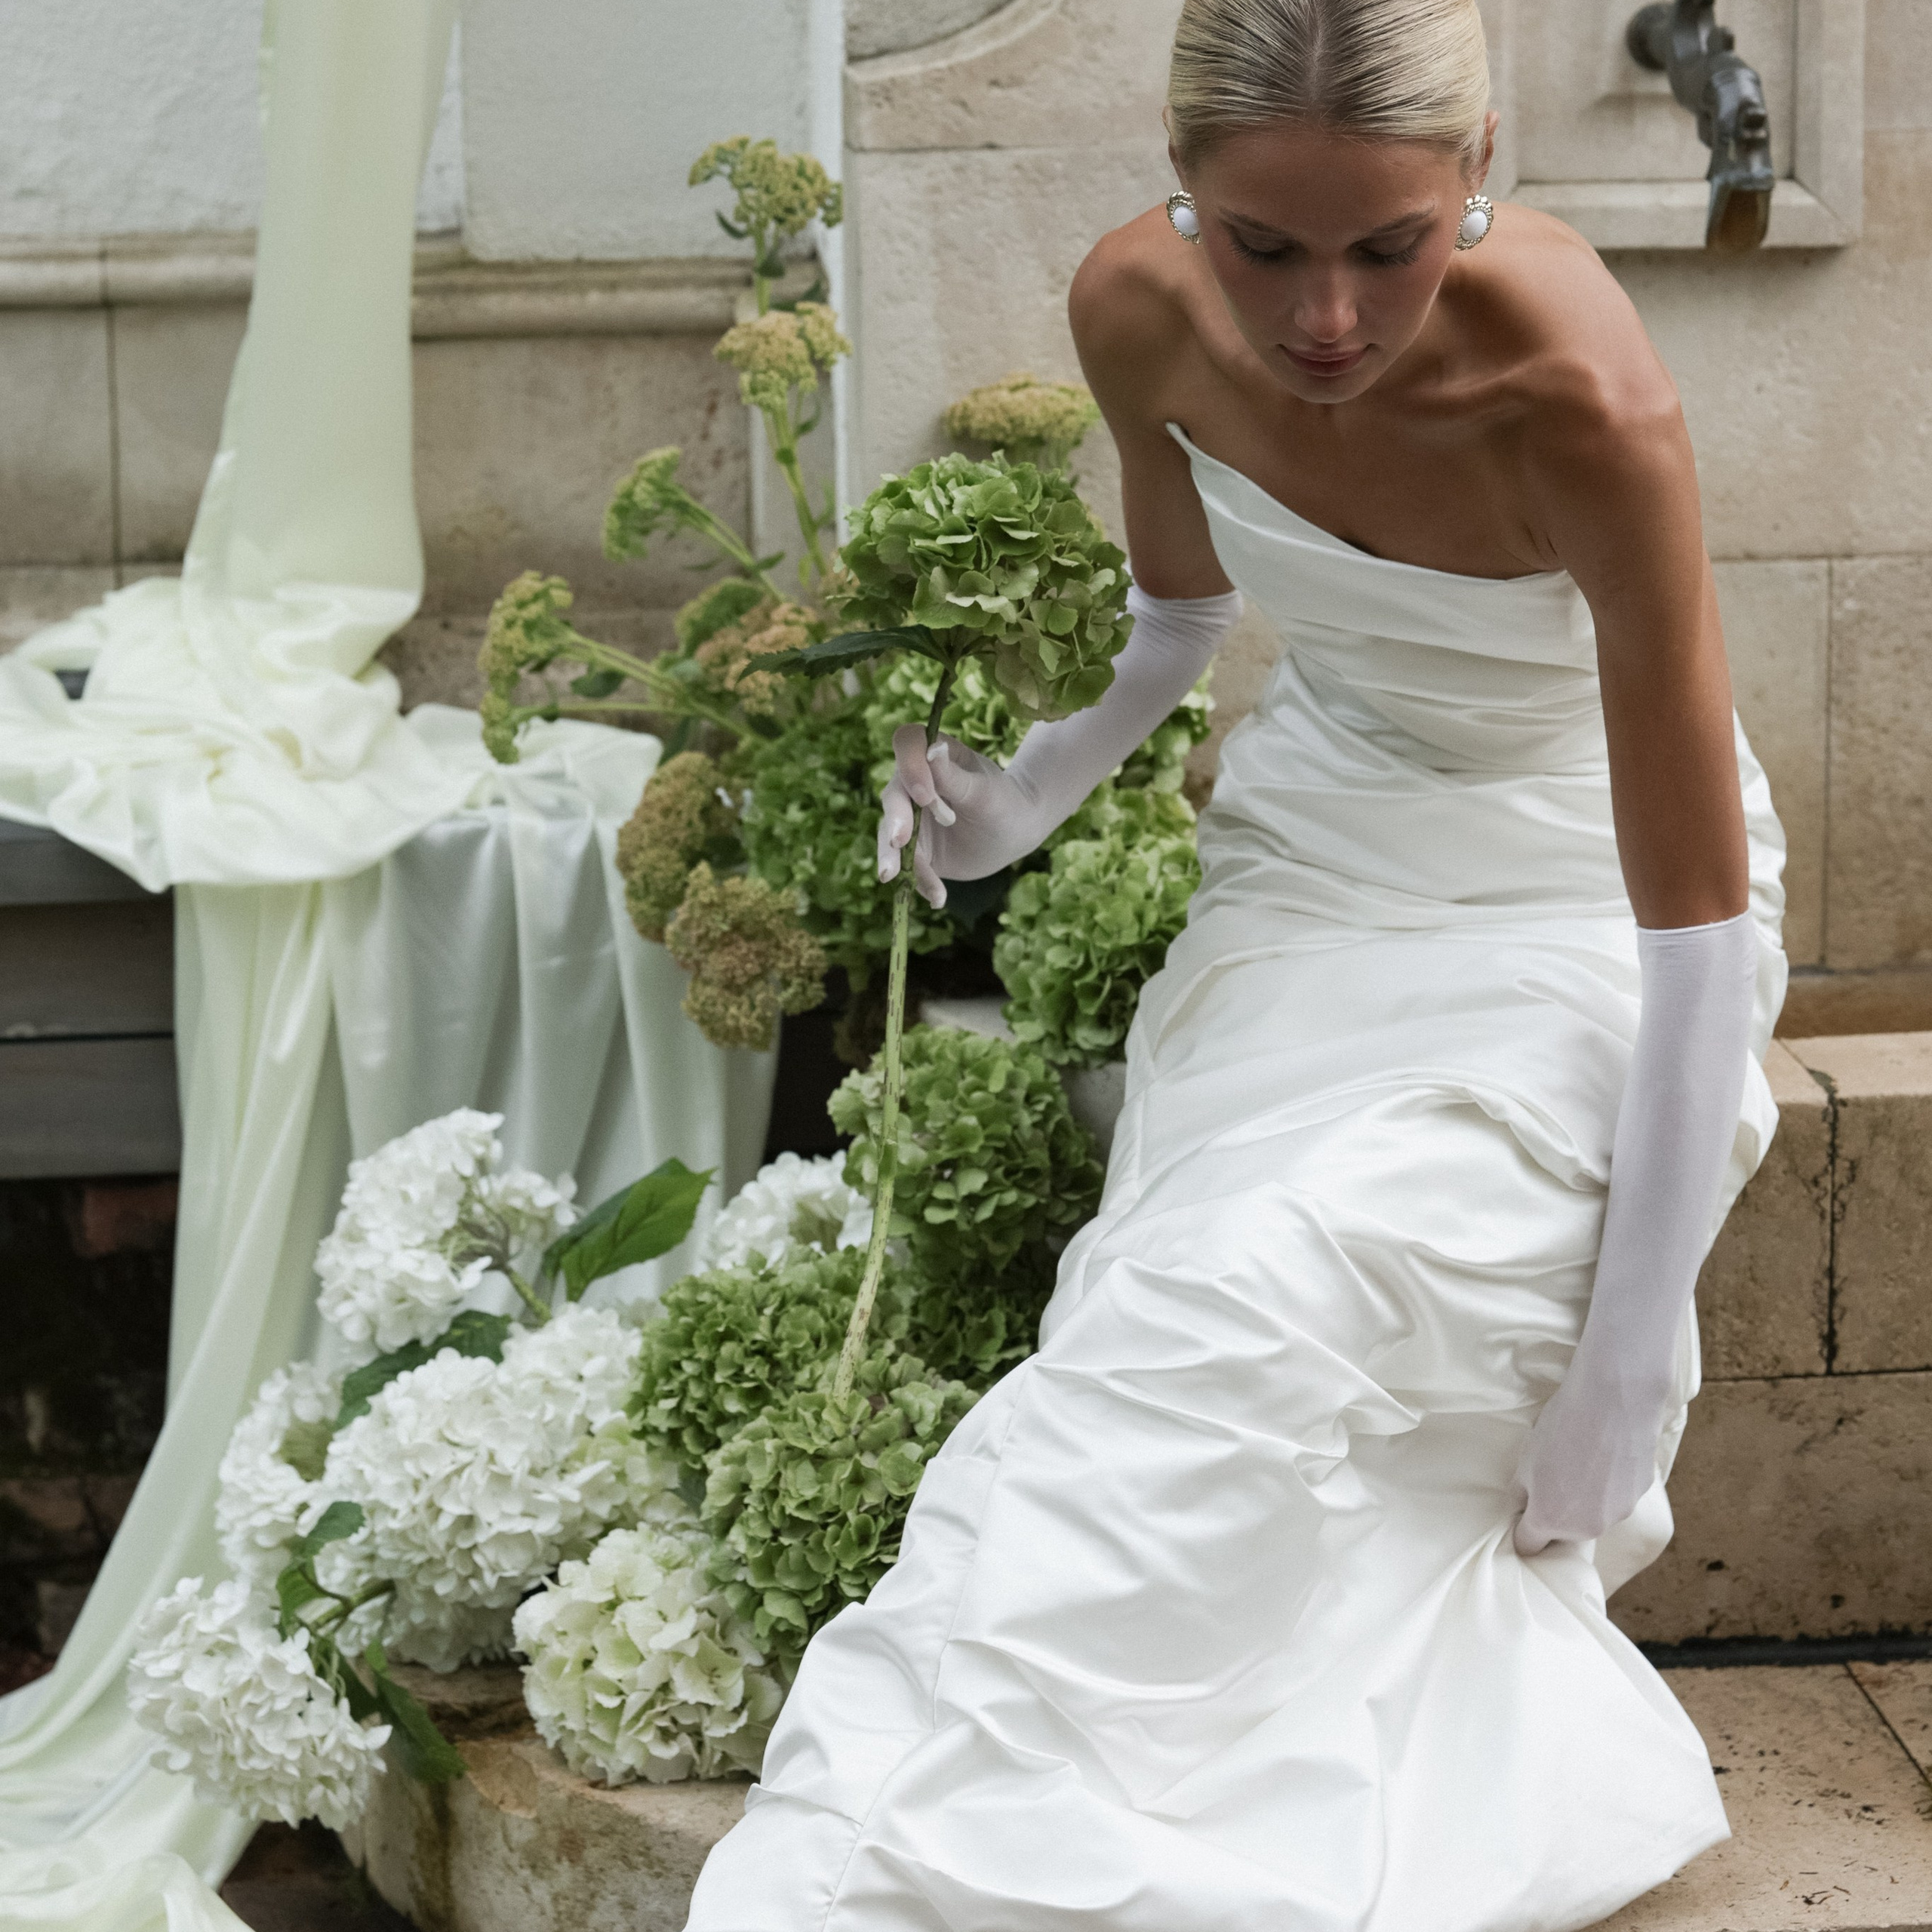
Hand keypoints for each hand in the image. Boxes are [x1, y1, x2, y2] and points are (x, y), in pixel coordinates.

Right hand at [876, 727, 1054, 908]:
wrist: (1013, 835)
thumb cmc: (1004, 803)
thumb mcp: (984, 792)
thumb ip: (954, 776)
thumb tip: (933, 748)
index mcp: (933, 756)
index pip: (906, 745)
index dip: (909, 767)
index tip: (926, 796)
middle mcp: (914, 784)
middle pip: (893, 796)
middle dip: (896, 819)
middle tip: (902, 840)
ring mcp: (910, 818)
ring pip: (890, 835)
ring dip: (892, 857)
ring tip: (893, 878)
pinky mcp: (914, 849)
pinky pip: (908, 865)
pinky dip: (919, 881)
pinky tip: (937, 897)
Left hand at [1512, 1353, 1670, 1555]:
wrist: (1615, 1401)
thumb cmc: (1561, 1428)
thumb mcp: (1525, 1458)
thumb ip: (1521, 1492)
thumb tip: (1523, 1505)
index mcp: (1550, 1520)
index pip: (1528, 1545)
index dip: (1521, 1529)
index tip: (1522, 1513)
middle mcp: (1586, 1528)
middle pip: (1563, 1532)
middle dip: (1556, 1511)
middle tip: (1554, 1474)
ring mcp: (1617, 1515)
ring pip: (1593, 1516)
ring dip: (1585, 1499)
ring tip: (1583, 1460)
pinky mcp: (1640, 1496)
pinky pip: (1617, 1498)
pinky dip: (1610, 1485)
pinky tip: (1607, 1454)